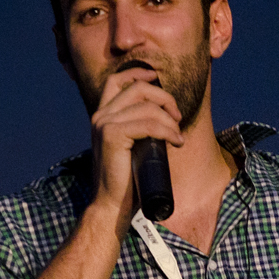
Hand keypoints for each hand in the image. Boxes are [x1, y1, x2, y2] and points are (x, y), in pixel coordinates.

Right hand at [90, 65, 182, 227]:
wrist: (112, 205)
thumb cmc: (126, 181)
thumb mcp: (132, 147)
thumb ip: (139, 130)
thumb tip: (164, 119)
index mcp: (102, 116)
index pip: (116, 81)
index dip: (138, 73)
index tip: (157, 78)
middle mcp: (100, 116)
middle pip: (137, 89)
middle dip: (164, 98)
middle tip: (178, 118)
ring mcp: (104, 124)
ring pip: (146, 107)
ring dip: (169, 120)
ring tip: (178, 137)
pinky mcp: (112, 135)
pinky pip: (148, 124)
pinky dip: (167, 131)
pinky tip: (176, 141)